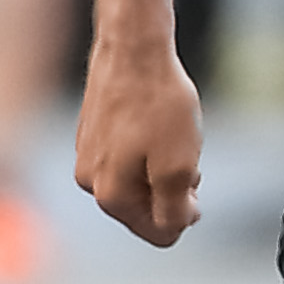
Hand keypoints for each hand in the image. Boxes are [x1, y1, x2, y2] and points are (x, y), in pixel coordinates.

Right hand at [75, 33, 204, 245]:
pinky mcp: (93, 135)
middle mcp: (90, 182)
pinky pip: (130, 158)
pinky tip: (157, 123)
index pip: (158, 233)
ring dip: (164, 167)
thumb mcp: (179, 168)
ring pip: (141, 181)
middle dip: (174, 189)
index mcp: (110, 196)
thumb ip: (175, 210)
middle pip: (148, 208)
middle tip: (185, 153)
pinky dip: (151, 148)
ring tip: (172, 135)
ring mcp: (89, 156)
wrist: (135, 50)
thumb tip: (174, 229)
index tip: (195, 179)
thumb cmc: (158, 105)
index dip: (186, 212)